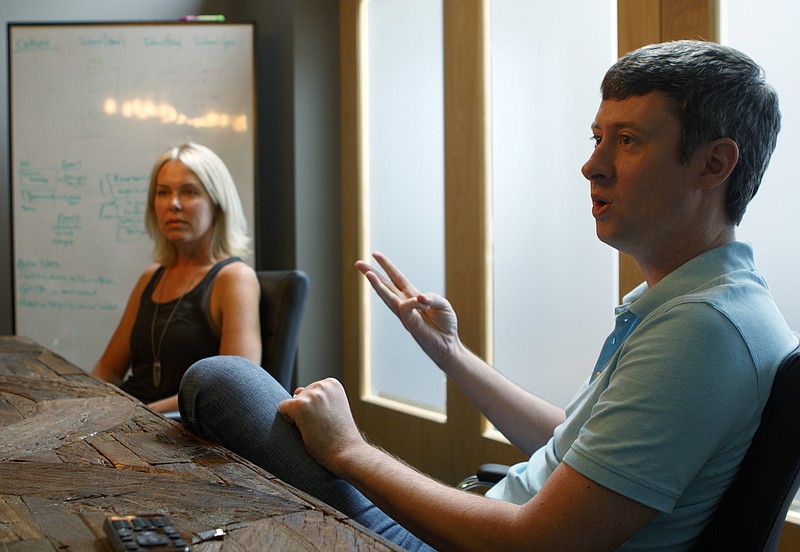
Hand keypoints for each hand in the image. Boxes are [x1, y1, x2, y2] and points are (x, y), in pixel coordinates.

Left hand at [278, 378, 365, 473]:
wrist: (346, 451)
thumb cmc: (338, 435)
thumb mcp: (333, 408)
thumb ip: (317, 397)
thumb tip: (297, 390)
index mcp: (332, 383)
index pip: (310, 391)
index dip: (315, 408)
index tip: (327, 419)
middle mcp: (322, 385)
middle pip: (299, 395)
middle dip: (306, 411)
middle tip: (323, 425)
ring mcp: (312, 394)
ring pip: (291, 402)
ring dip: (298, 417)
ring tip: (316, 427)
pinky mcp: (301, 405)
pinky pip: (283, 409)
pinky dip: (289, 420)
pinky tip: (305, 428)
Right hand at [355, 252, 459, 366]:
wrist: (448, 345)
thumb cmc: (445, 325)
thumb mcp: (443, 305)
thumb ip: (432, 297)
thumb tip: (419, 297)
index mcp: (412, 295)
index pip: (397, 277)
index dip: (387, 266)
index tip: (375, 255)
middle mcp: (405, 303)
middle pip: (385, 285)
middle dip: (371, 273)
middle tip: (357, 263)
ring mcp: (405, 313)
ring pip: (387, 296)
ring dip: (377, 285)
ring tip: (368, 274)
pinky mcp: (408, 323)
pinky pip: (406, 307)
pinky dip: (414, 303)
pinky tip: (422, 302)